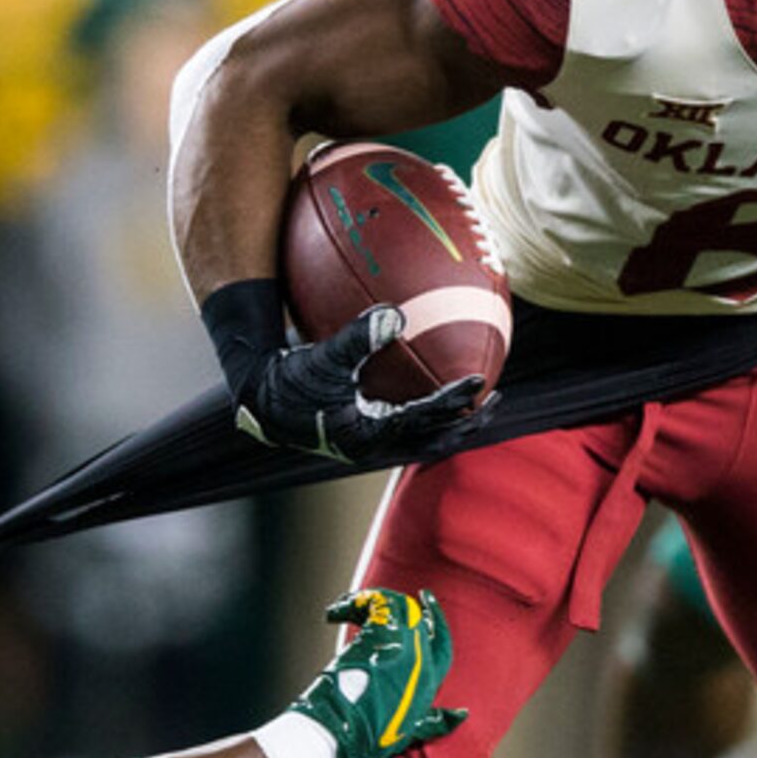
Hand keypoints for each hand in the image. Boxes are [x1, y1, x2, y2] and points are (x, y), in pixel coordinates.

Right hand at [232, 305, 485, 465]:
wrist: (261, 402)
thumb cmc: (289, 380)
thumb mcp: (321, 358)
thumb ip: (357, 337)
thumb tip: (395, 313)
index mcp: (369, 433)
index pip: (424, 417)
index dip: (454, 399)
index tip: (480, 381)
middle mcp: (375, 445)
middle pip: (435, 439)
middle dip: (467, 422)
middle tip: (495, 400)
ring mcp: (372, 442)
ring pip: (423, 437)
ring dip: (450, 422)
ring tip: (475, 402)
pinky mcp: (365, 433)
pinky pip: (408, 425)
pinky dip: (427, 412)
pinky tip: (432, 386)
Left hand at [287, 588, 461, 757]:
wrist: (343, 730)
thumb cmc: (370, 736)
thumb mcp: (410, 732)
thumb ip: (436, 721)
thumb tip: (463, 714)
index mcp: (430, 680)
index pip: (442, 643)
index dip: (437, 622)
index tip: (427, 603)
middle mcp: (421, 660)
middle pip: (419, 618)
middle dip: (415, 604)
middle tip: (404, 594)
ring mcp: (400, 646)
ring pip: (397, 606)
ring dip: (372, 601)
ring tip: (350, 605)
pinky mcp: (377, 637)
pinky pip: (373, 603)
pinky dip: (352, 602)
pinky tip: (334, 613)